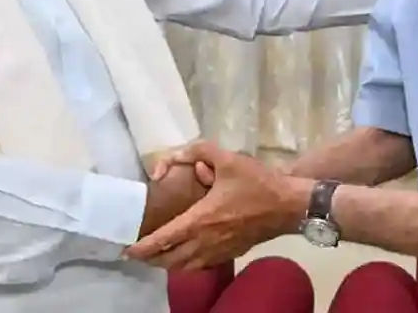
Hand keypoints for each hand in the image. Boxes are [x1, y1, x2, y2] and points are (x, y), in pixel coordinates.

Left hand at [125, 141, 312, 269]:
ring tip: (157, 257)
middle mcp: (207, 240)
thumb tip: (175, 158)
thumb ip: (198, 151)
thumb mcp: (227, 158)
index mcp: (201, 219)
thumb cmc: (258, 182)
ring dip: (168, 264)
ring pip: (186, 266)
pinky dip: (188, 264)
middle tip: (138, 254)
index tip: (127, 250)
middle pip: (171, 259)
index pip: (164, 239)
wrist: (290, 205)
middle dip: (151, 259)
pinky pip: (202, 265)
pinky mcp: (232, 253)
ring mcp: (220, 250)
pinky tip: (186, 257)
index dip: (143, 247)